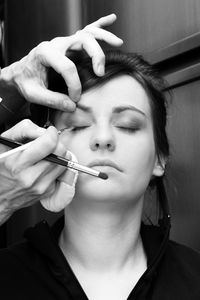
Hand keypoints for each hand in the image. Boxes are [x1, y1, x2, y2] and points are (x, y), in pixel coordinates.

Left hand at [0, 14, 122, 112]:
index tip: (75, 98)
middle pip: (81, 41)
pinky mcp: (68, 45)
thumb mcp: (33, 94)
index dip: (74, 84)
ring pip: (87, 33)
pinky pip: (86, 30)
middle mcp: (56, 44)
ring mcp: (64, 42)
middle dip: (95, 55)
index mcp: (45, 53)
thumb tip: (72, 105)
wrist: (20, 73)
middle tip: (99, 73)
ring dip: (103, 37)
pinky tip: (111, 19)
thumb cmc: (26, 82)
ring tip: (118, 43)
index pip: (67, 66)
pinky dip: (99, 24)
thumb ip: (52, 100)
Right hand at [0, 119, 74, 224]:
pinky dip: (55, 167)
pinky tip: (44, 167)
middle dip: (55, 143)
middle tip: (47, 143)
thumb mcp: (4, 142)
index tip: (49, 131)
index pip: (48, 143)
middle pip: (60, 152)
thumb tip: (43, 131)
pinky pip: (61, 173)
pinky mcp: (47, 192)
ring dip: (58, 155)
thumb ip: (24, 130)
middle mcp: (30, 177)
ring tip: (46, 155)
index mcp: (17, 163)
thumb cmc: (0, 167)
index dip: (51, 133)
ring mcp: (40, 186)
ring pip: (64, 162)